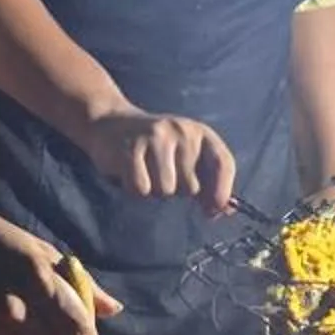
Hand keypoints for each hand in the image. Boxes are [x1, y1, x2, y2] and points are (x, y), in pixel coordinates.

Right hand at [81, 106, 237, 214]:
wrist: (109, 122)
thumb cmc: (153, 146)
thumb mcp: (183, 154)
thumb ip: (205, 181)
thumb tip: (224, 211)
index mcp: (200, 133)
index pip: (223, 163)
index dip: (222, 191)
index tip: (212, 211)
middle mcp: (181, 131)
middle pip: (190, 187)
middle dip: (175, 191)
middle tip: (160, 175)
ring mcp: (156, 137)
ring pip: (165, 190)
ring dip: (153, 191)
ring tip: (144, 172)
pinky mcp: (131, 148)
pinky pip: (141, 189)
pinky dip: (134, 189)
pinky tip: (128, 173)